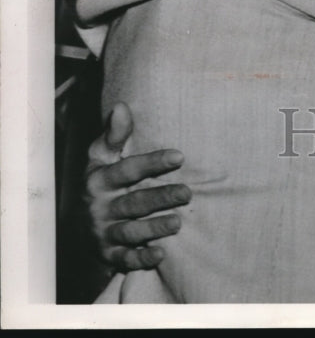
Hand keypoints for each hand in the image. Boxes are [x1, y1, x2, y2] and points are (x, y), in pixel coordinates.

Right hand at [85, 102, 191, 270]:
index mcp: (100, 180)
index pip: (128, 170)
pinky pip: (125, 259)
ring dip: (154, 228)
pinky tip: (160, 255)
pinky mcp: (109, 254)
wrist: (77, 222)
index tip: (179, 156)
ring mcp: (104, 232)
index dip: (153, 163)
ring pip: (130, 231)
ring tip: (178, 222)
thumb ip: (115, 133)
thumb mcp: (101, 155)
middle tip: (187, 192)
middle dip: (160, 198)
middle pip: (133, 202)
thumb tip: (122, 106)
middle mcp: (101, 207)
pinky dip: (141, 259)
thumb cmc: (100, 180)